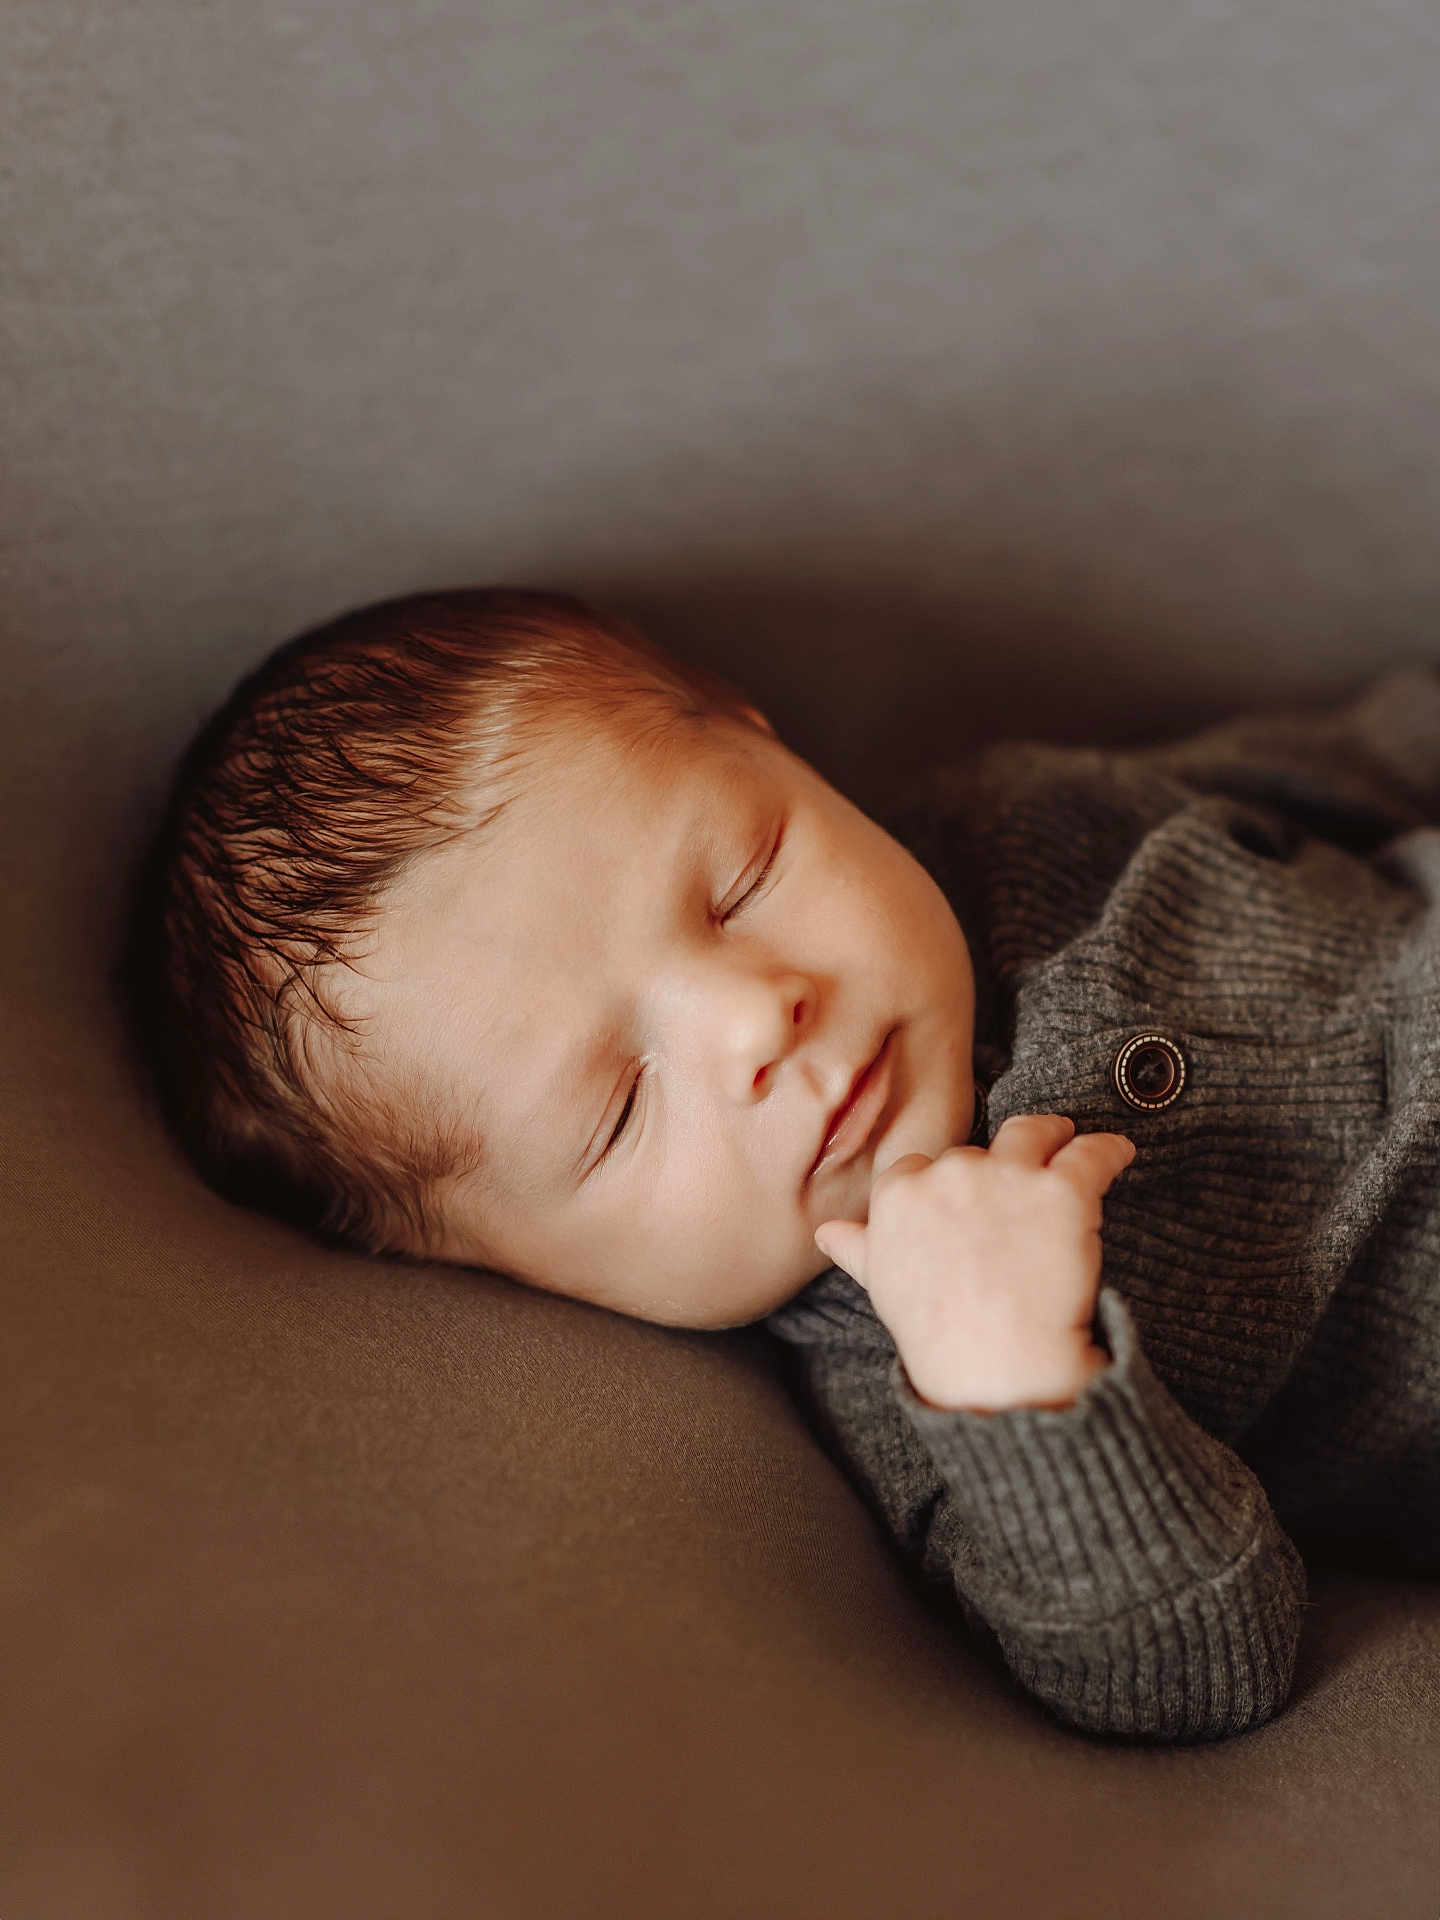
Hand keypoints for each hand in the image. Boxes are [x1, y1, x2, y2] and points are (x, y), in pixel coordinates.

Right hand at [813, 1114, 1137, 1411]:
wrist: (997, 1370)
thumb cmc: (939, 1337)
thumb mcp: (884, 1287)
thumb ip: (859, 1249)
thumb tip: (829, 1232)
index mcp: (900, 1195)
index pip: (920, 1166)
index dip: (943, 1181)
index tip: (962, 1197)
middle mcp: (950, 1174)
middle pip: (977, 1150)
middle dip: (997, 1164)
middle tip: (1020, 1184)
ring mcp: (1007, 1178)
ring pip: (1034, 1132)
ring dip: (1053, 1135)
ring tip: (1067, 1142)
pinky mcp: (1063, 1190)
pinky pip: (1094, 1153)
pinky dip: (1111, 1151)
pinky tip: (1120, 1154)